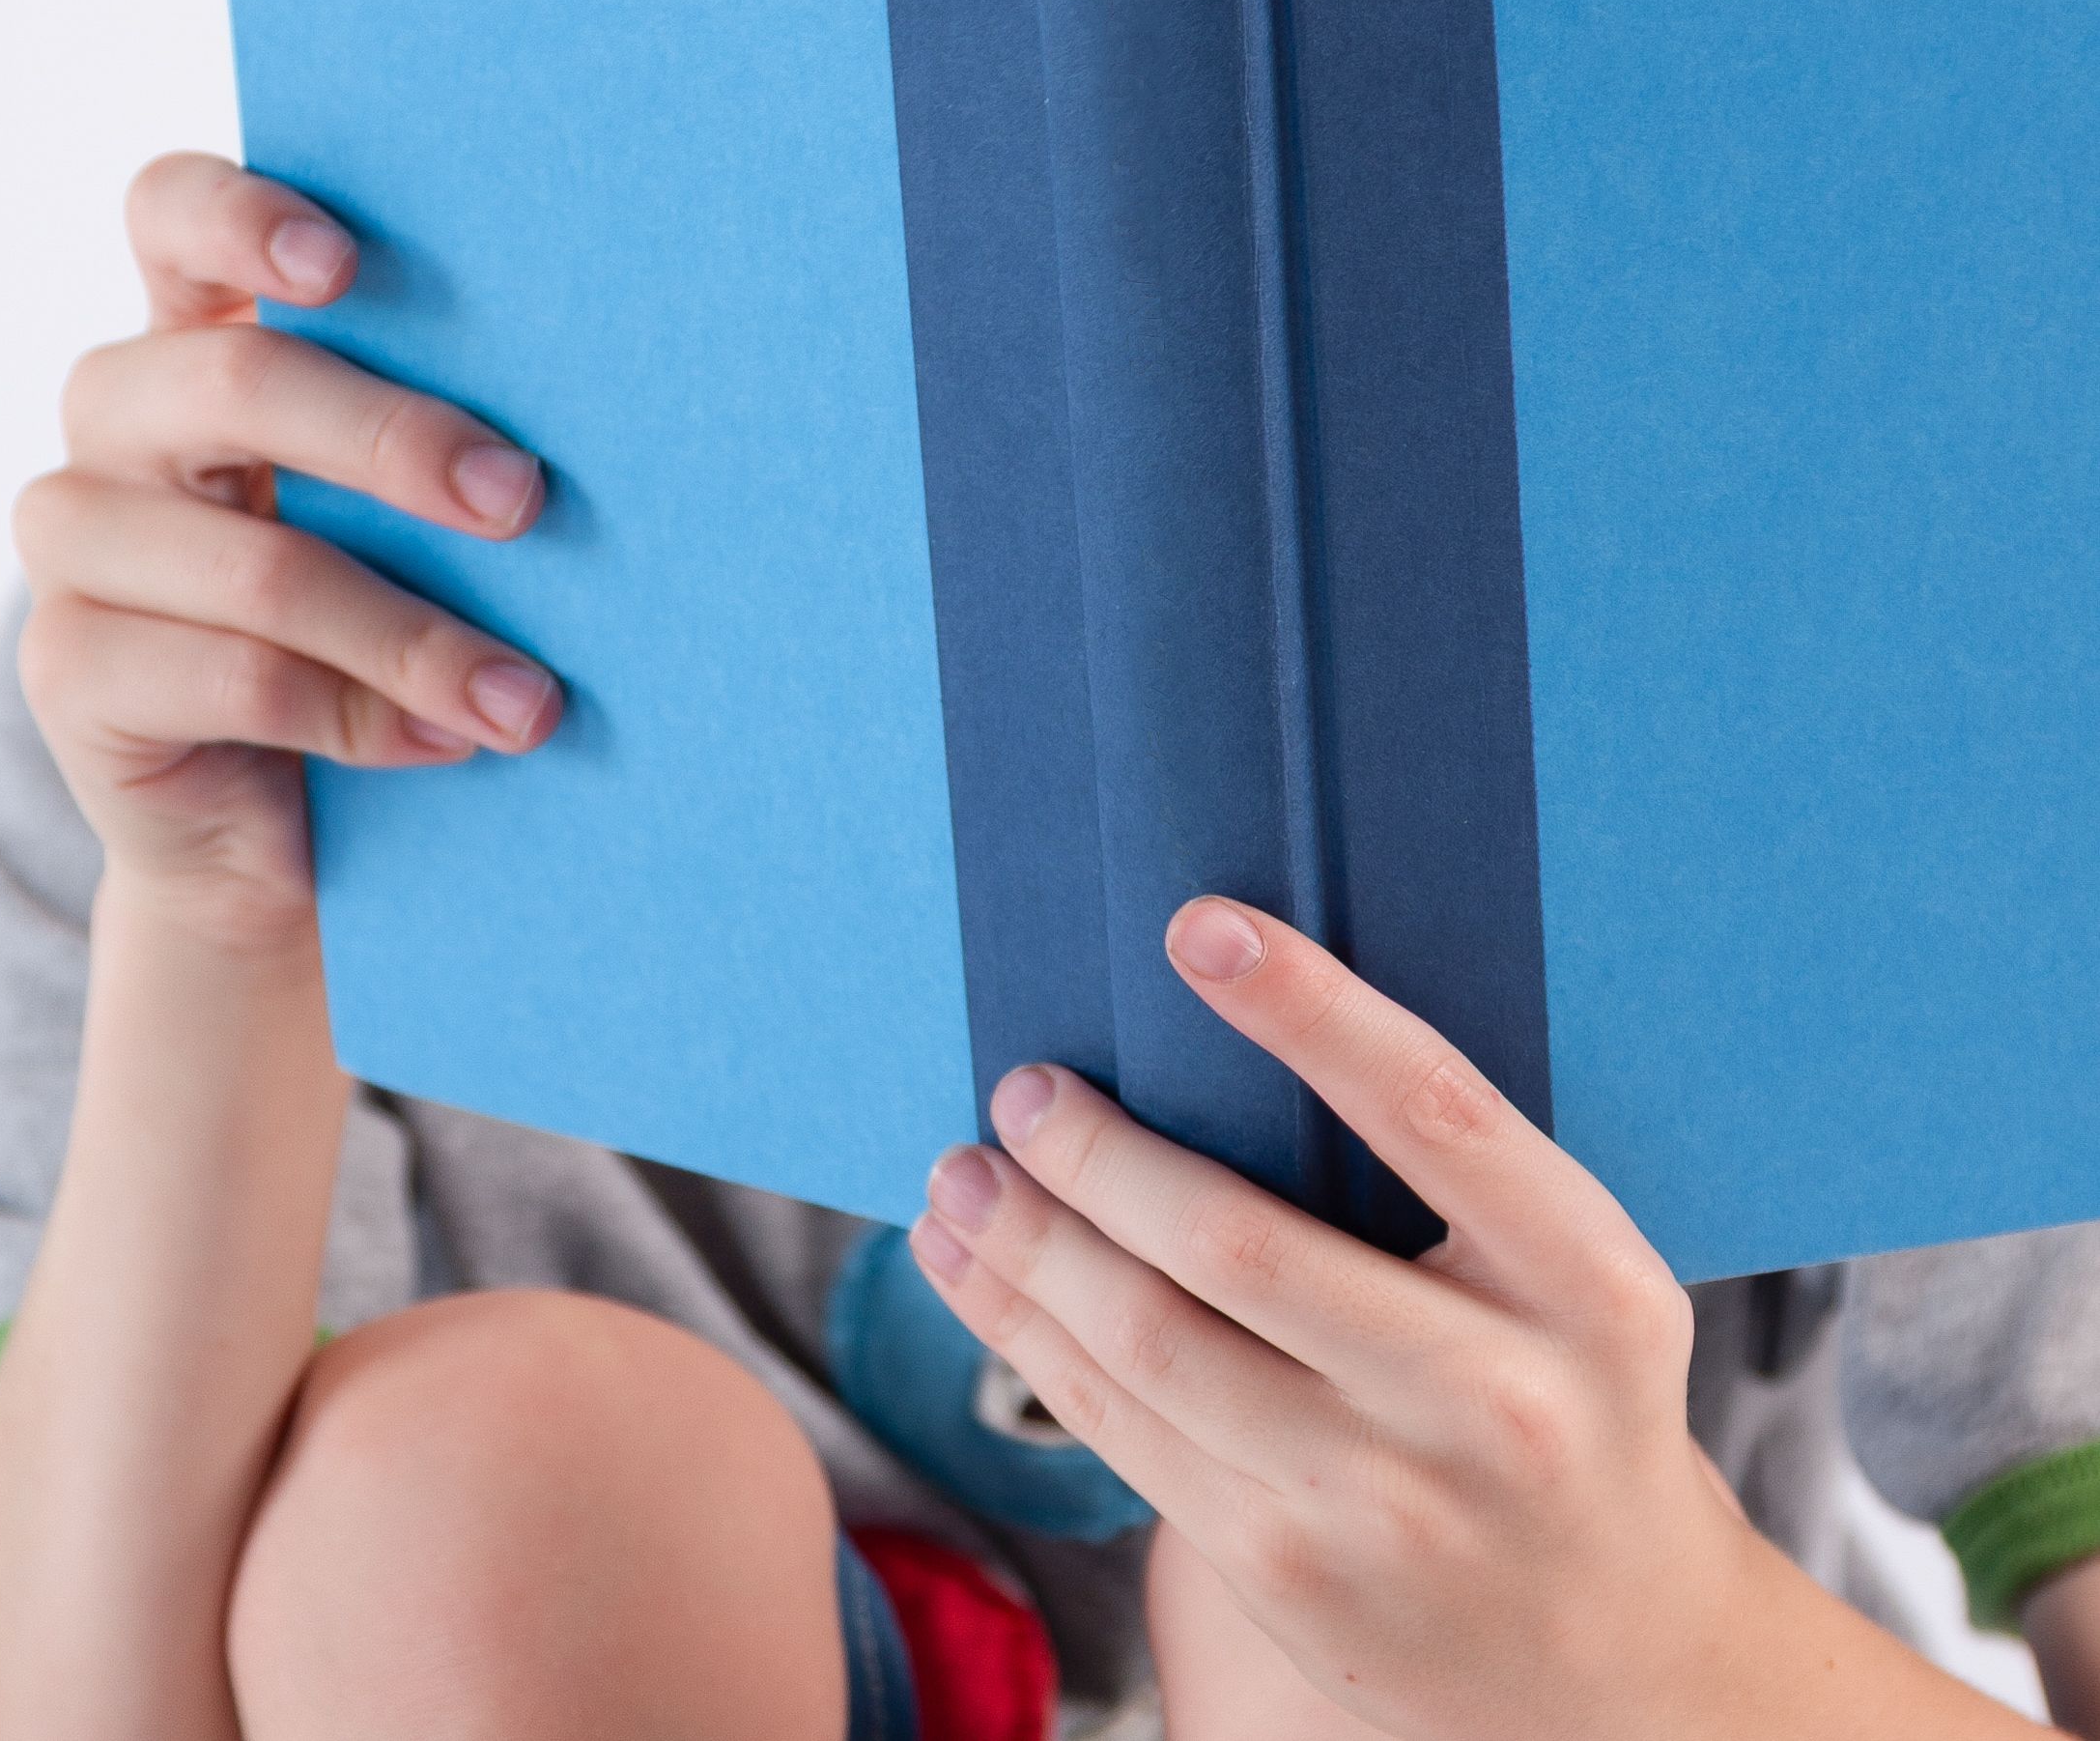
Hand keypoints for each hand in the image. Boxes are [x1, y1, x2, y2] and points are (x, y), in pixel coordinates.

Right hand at [12, 152, 560, 946]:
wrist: (276, 829)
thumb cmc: (379, 616)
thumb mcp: (404, 509)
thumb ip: (433, 428)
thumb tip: (590, 394)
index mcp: (197, 332)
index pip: (172, 213)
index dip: (243, 215)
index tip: (347, 266)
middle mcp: (115, 415)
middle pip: (232, 380)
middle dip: (396, 440)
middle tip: (522, 499)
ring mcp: (72, 541)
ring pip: (259, 565)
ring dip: (418, 636)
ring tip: (528, 696)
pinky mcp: (65, 669)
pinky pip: (241, 679)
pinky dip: (368, 715)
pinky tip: (452, 738)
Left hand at [910, 903, 1988, 1740]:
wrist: (1617, 1652)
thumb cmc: (1568, 1393)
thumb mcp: (1570, 1276)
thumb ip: (1445, 1172)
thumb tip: (1232, 1014)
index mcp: (1586, 1282)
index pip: (1432, 1113)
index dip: (1310, 1013)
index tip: (1197, 928)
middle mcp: (1493, 1398)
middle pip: (1243, 1246)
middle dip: (1102, 1154)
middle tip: (1023, 1085)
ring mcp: (1385, 1504)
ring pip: (1153, 1346)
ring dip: (1031, 1247)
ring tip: (963, 1172)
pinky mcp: (1290, 1576)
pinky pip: (1125, 1433)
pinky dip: (1029, 1338)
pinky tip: (974, 1271)